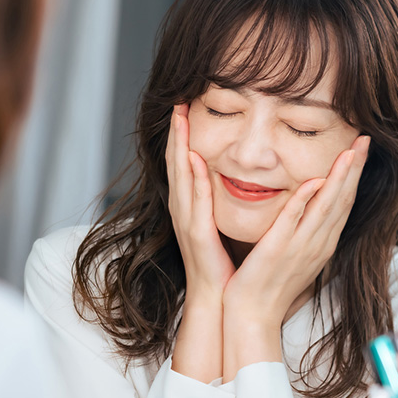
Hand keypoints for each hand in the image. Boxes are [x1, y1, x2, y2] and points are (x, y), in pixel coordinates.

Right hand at [165, 104, 234, 310]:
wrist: (217, 297)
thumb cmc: (221, 262)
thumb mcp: (217, 224)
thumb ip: (216, 200)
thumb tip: (222, 175)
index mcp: (190, 206)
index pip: (183, 162)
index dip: (181, 134)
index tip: (184, 107)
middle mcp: (183, 208)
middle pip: (176, 161)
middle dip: (176, 130)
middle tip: (177, 101)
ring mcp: (187, 220)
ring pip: (180, 175)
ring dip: (179, 145)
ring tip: (181, 118)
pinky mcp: (197, 234)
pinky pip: (195, 201)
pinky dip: (193, 179)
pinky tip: (195, 160)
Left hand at [221, 134, 370, 377]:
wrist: (254, 315)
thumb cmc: (270, 285)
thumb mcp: (294, 253)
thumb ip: (303, 229)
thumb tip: (310, 204)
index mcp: (322, 243)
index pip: (344, 202)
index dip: (354, 174)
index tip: (361, 148)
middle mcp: (318, 243)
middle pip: (342, 200)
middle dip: (355, 168)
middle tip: (366, 139)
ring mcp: (300, 247)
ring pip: (325, 207)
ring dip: (339, 179)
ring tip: (350, 151)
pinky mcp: (277, 250)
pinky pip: (293, 222)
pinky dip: (304, 202)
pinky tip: (313, 182)